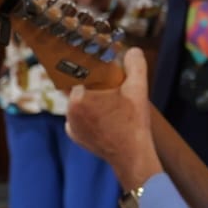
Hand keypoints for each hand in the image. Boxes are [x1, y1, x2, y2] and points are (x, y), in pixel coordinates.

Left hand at [64, 48, 160, 188]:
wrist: (132, 156)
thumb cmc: (133, 123)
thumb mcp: (138, 89)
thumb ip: (135, 65)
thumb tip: (133, 51)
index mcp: (78, 98)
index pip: (77, 73)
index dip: (87, 67)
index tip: (96, 65)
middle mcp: (69, 112)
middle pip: (78, 87)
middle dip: (91, 84)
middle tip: (108, 84)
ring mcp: (71, 126)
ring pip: (78, 103)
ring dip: (89, 99)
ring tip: (109, 100)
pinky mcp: (75, 136)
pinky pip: (78, 118)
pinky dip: (88, 115)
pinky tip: (104, 115)